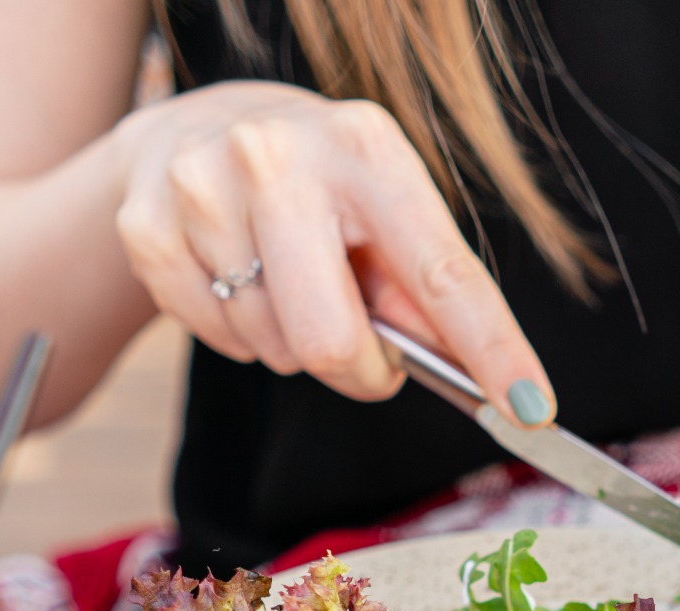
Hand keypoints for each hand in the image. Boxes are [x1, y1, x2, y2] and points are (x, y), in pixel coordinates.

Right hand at [111, 81, 553, 421]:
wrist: (197, 130)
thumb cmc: (319, 190)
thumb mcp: (384, 213)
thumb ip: (425, 295)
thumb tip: (479, 380)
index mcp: (367, 149)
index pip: (442, 271)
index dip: (492, 350)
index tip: (531, 411)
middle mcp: (280, 157)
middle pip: (331, 340)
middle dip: (359, 371)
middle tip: (363, 356)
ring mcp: (204, 188)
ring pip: (272, 348)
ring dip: (292, 345)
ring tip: (286, 282)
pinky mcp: (148, 227)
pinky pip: (216, 339)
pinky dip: (237, 335)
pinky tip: (237, 279)